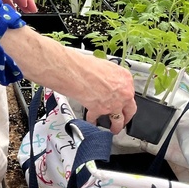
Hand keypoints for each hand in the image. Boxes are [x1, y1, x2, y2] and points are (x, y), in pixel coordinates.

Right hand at [1, 26, 135, 133]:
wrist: (58, 64)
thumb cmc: (69, 60)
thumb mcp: (89, 63)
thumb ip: (98, 75)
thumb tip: (98, 82)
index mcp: (119, 71)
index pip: (129, 91)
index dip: (123, 100)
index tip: (118, 105)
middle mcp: (120, 85)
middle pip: (131, 107)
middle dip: (123, 116)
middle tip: (117, 121)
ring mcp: (113, 96)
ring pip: (121, 117)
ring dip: (114, 124)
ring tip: (107, 127)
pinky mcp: (101, 106)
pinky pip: (103, 118)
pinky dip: (96, 120)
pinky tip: (89, 117)